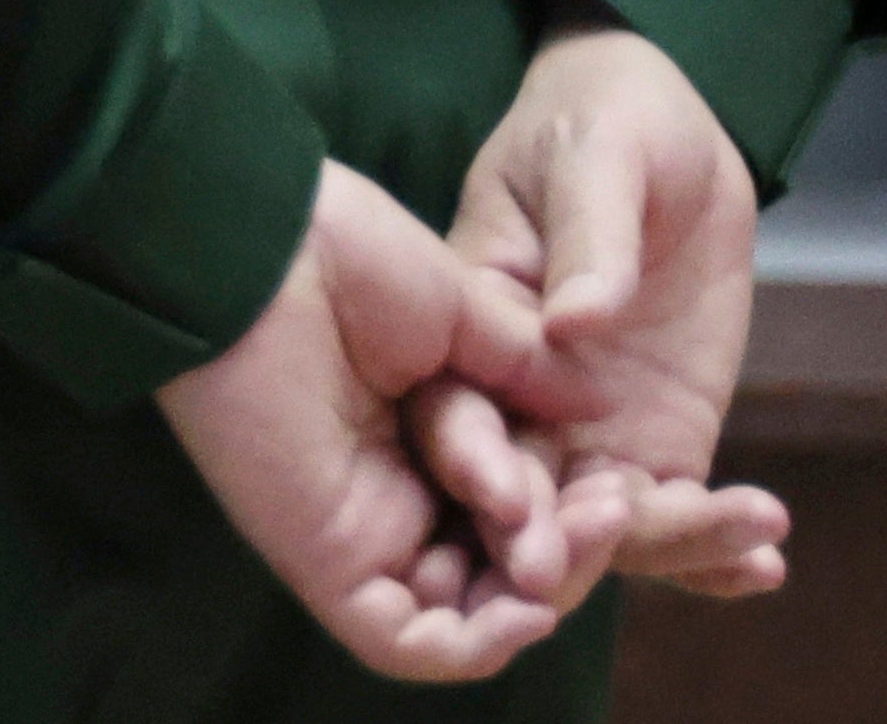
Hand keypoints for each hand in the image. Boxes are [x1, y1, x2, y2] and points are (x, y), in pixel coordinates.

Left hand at [157, 162, 619, 681]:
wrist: (262, 243)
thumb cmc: (343, 252)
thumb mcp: (463, 312)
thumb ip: (527, 369)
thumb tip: (600, 411)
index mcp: (426, 431)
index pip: (520, 510)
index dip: (577, 511)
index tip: (624, 486)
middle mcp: (397, 490)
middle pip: (502, 568)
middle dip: (568, 550)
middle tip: (607, 508)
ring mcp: (363, 531)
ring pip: (467, 612)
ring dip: (534, 590)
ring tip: (566, 534)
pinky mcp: (325, 562)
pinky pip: (404, 643)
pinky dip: (472, 643)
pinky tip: (526, 605)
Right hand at [407, 22, 793, 600]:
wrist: (673, 137)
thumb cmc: (606, 118)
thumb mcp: (597, 155)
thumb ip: (590, 234)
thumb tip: (576, 319)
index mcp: (474, 323)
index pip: (453, 407)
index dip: (474, 460)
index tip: (514, 502)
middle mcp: (518, 396)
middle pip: (518, 495)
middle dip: (556, 543)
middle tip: (619, 550)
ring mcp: (588, 426)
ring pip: (599, 524)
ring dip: (660, 547)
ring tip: (742, 538)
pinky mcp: (657, 440)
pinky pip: (672, 513)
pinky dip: (711, 553)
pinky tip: (763, 568)